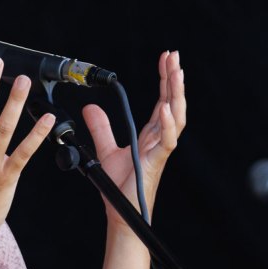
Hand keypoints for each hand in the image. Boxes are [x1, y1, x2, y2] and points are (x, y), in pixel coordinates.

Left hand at [82, 50, 185, 224]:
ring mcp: (160, 150)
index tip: (166, 58)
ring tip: (177, 73)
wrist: (119, 212)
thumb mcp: (106, 149)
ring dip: (177, 95)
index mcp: (151, 134)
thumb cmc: (119, 186)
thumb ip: (101, 128)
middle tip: (174, 56)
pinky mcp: (155, 162)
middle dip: (174, 79)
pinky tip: (166, 108)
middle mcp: (160, 139)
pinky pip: (167, 140)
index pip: (163, 100)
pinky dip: (168, 123)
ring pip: (176, 117)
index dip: (165, 78)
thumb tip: (90, 107)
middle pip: (173, 102)